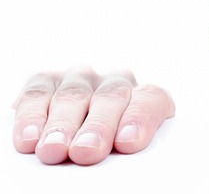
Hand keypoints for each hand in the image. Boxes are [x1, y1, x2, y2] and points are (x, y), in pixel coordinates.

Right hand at [12, 67, 174, 164]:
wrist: (81, 124)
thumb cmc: (111, 144)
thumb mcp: (127, 147)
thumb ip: (127, 148)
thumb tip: (121, 157)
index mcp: (145, 96)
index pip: (151, 99)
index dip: (140, 117)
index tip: (129, 142)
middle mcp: (115, 81)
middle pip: (111, 97)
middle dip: (98, 125)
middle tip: (87, 151)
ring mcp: (81, 79)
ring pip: (74, 95)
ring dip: (62, 124)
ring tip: (54, 149)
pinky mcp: (47, 81)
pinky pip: (38, 94)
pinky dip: (32, 116)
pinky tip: (30, 138)